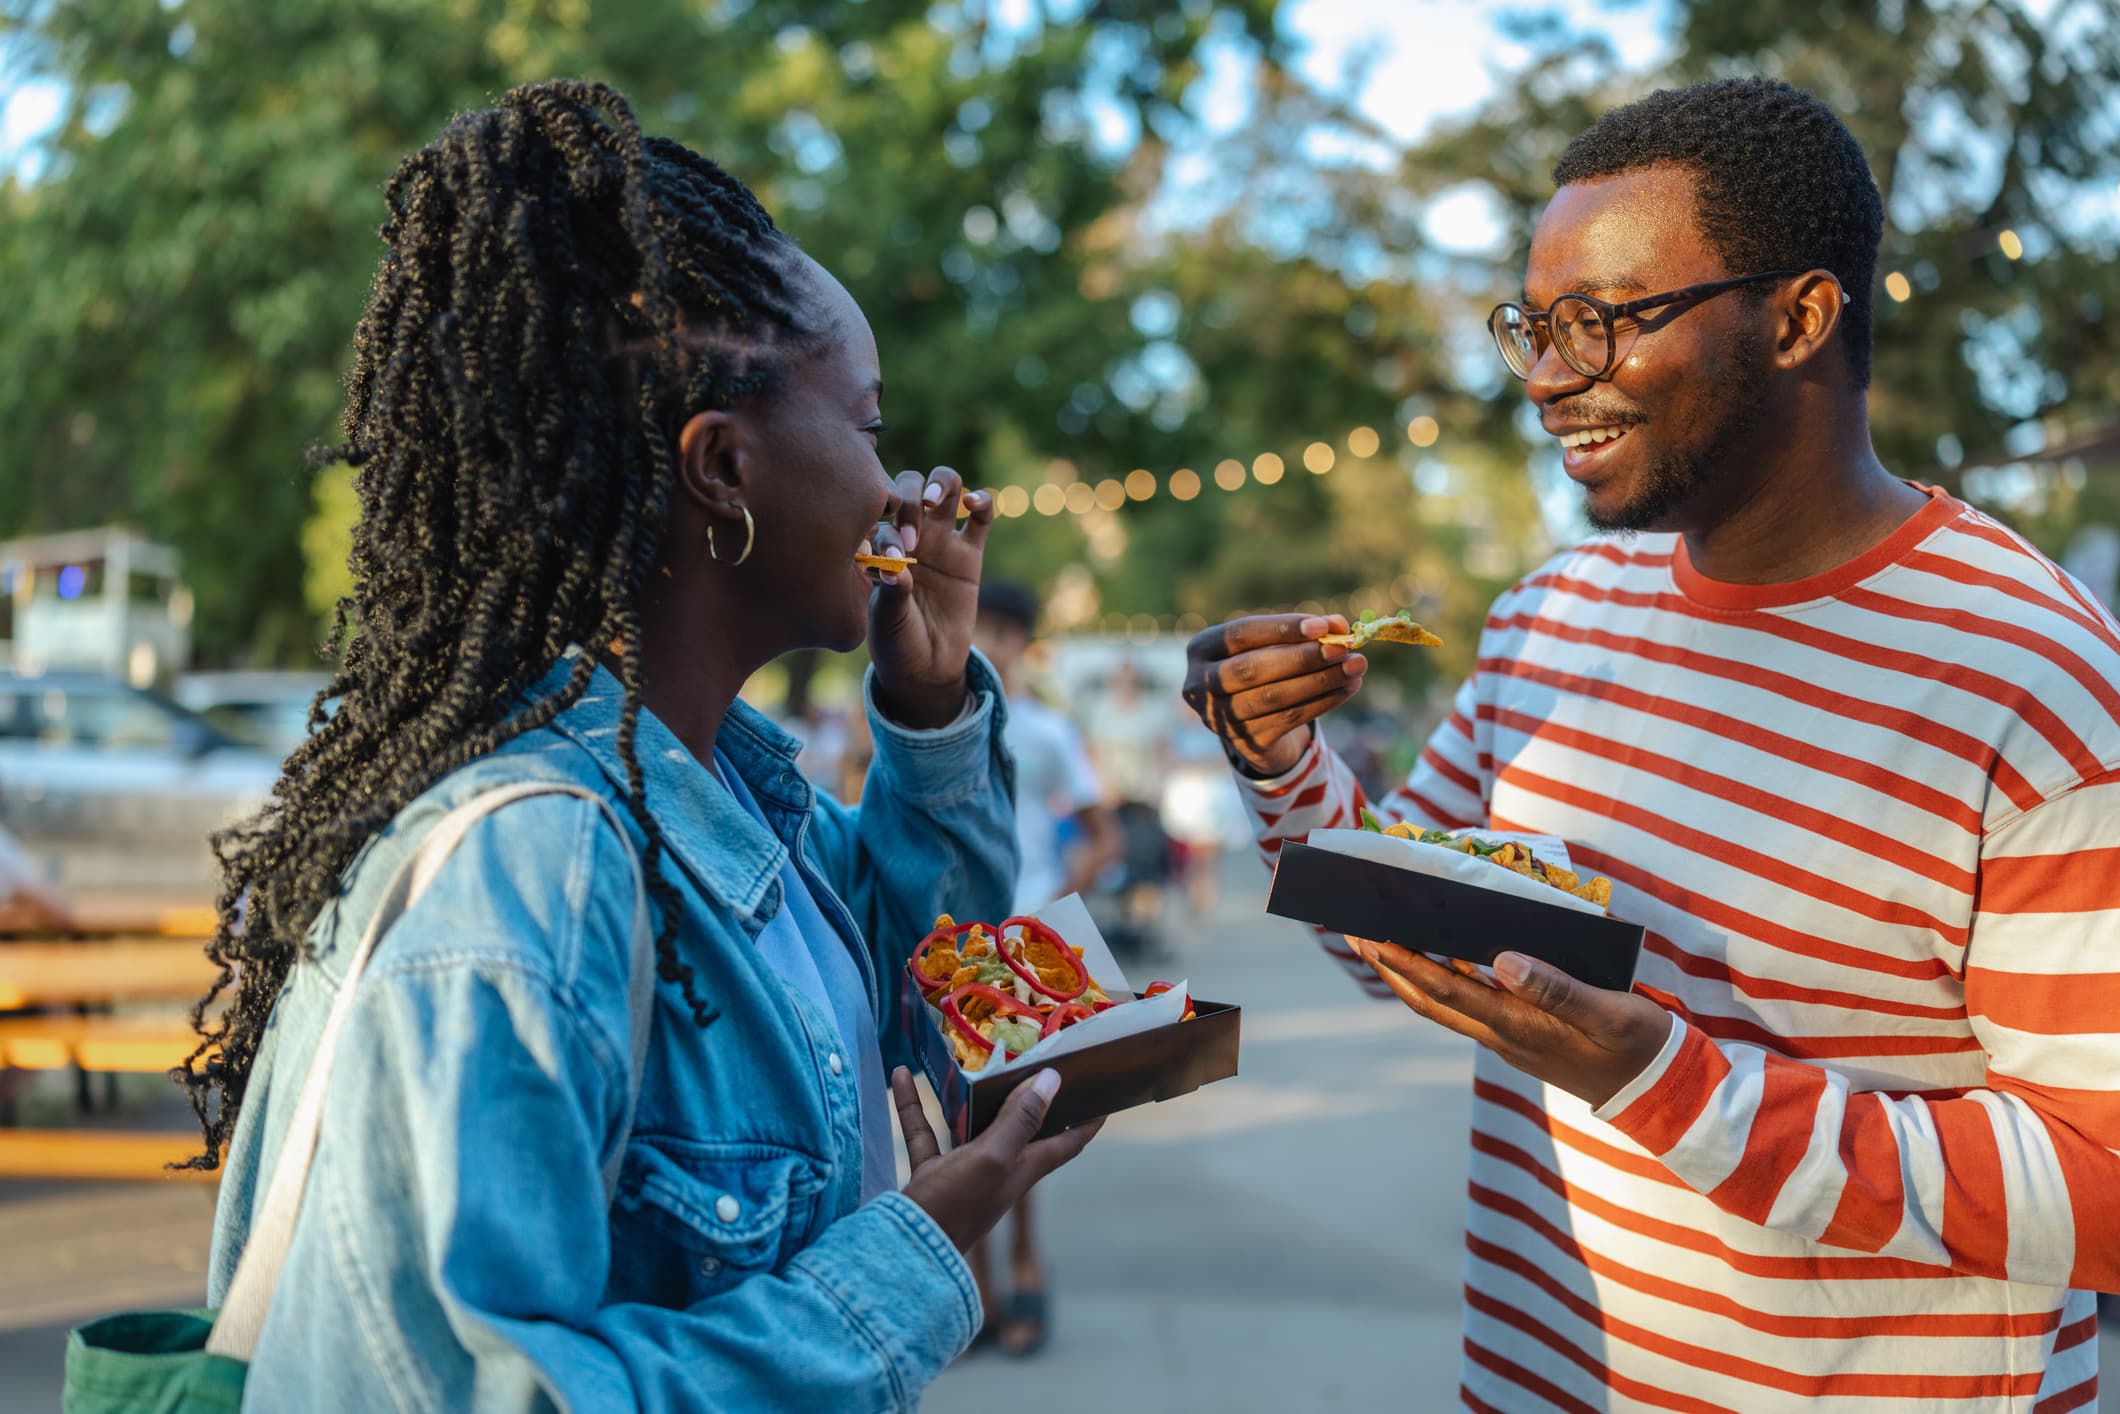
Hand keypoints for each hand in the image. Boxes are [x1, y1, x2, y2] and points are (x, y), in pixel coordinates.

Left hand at [869, 467, 993, 728]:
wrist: (927, 666)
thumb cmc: (896, 640)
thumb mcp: (886, 620)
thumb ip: (891, 592)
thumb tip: (897, 568)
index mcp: (878, 543)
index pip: (878, 513)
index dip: (884, 526)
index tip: (892, 556)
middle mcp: (908, 532)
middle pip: (908, 485)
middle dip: (907, 500)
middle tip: (910, 538)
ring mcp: (941, 539)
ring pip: (943, 488)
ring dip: (937, 485)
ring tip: (932, 503)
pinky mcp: (970, 552)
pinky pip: (981, 516)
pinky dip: (981, 500)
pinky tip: (973, 502)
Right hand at [893, 1066, 1101, 1253]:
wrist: (907, 1250)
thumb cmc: (958, 1204)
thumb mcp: (994, 1157)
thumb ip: (1021, 1119)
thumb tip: (1052, 1079)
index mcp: (1024, 1168)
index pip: (1068, 1143)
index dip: (1088, 1122)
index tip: (1102, 1093)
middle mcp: (999, 1168)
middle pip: (1022, 1127)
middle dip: (1027, 1095)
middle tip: (1030, 1057)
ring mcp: (963, 1171)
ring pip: (969, 1123)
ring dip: (965, 1094)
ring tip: (964, 1059)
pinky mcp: (931, 1174)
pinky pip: (925, 1132)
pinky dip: (913, 1105)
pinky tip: (900, 1076)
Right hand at [1182, 613, 1367, 776]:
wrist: (1251, 722)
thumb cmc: (1263, 668)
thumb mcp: (1272, 646)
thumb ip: (1302, 632)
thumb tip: (1339, 625)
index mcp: (1201, 649)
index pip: (1242, 633)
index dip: (1282, 629)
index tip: (1323, 625)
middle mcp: (1200, 685)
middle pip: (1252, 669)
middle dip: (1302, 658)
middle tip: (1342, 649)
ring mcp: (1221, 718)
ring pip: (1274, 697)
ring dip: (1320, 680)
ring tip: (1355, 667)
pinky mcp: (1246, 743)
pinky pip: (1289, 719)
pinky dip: (1324, 701)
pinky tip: (1348, 688)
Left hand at [1350, 941, 1672, 1107]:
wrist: (1660, 1091)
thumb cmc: (1639, 1046)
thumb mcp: (1609, 1014)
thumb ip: (1558, 989)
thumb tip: (1503, 960)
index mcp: (1518, 1029)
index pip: (1447, 992)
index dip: (1406, 964)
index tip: (1371, 937)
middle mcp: (1502, 1035)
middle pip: (1429, 1001)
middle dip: (1388, 966)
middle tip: (1351, 929)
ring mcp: (1508, 1037)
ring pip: (1443, 1003)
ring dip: (1407, 971)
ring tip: (1378, 935)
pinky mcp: (1519, 1034)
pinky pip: (1467, 1003)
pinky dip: (1441, 976)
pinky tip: (1437, 953)